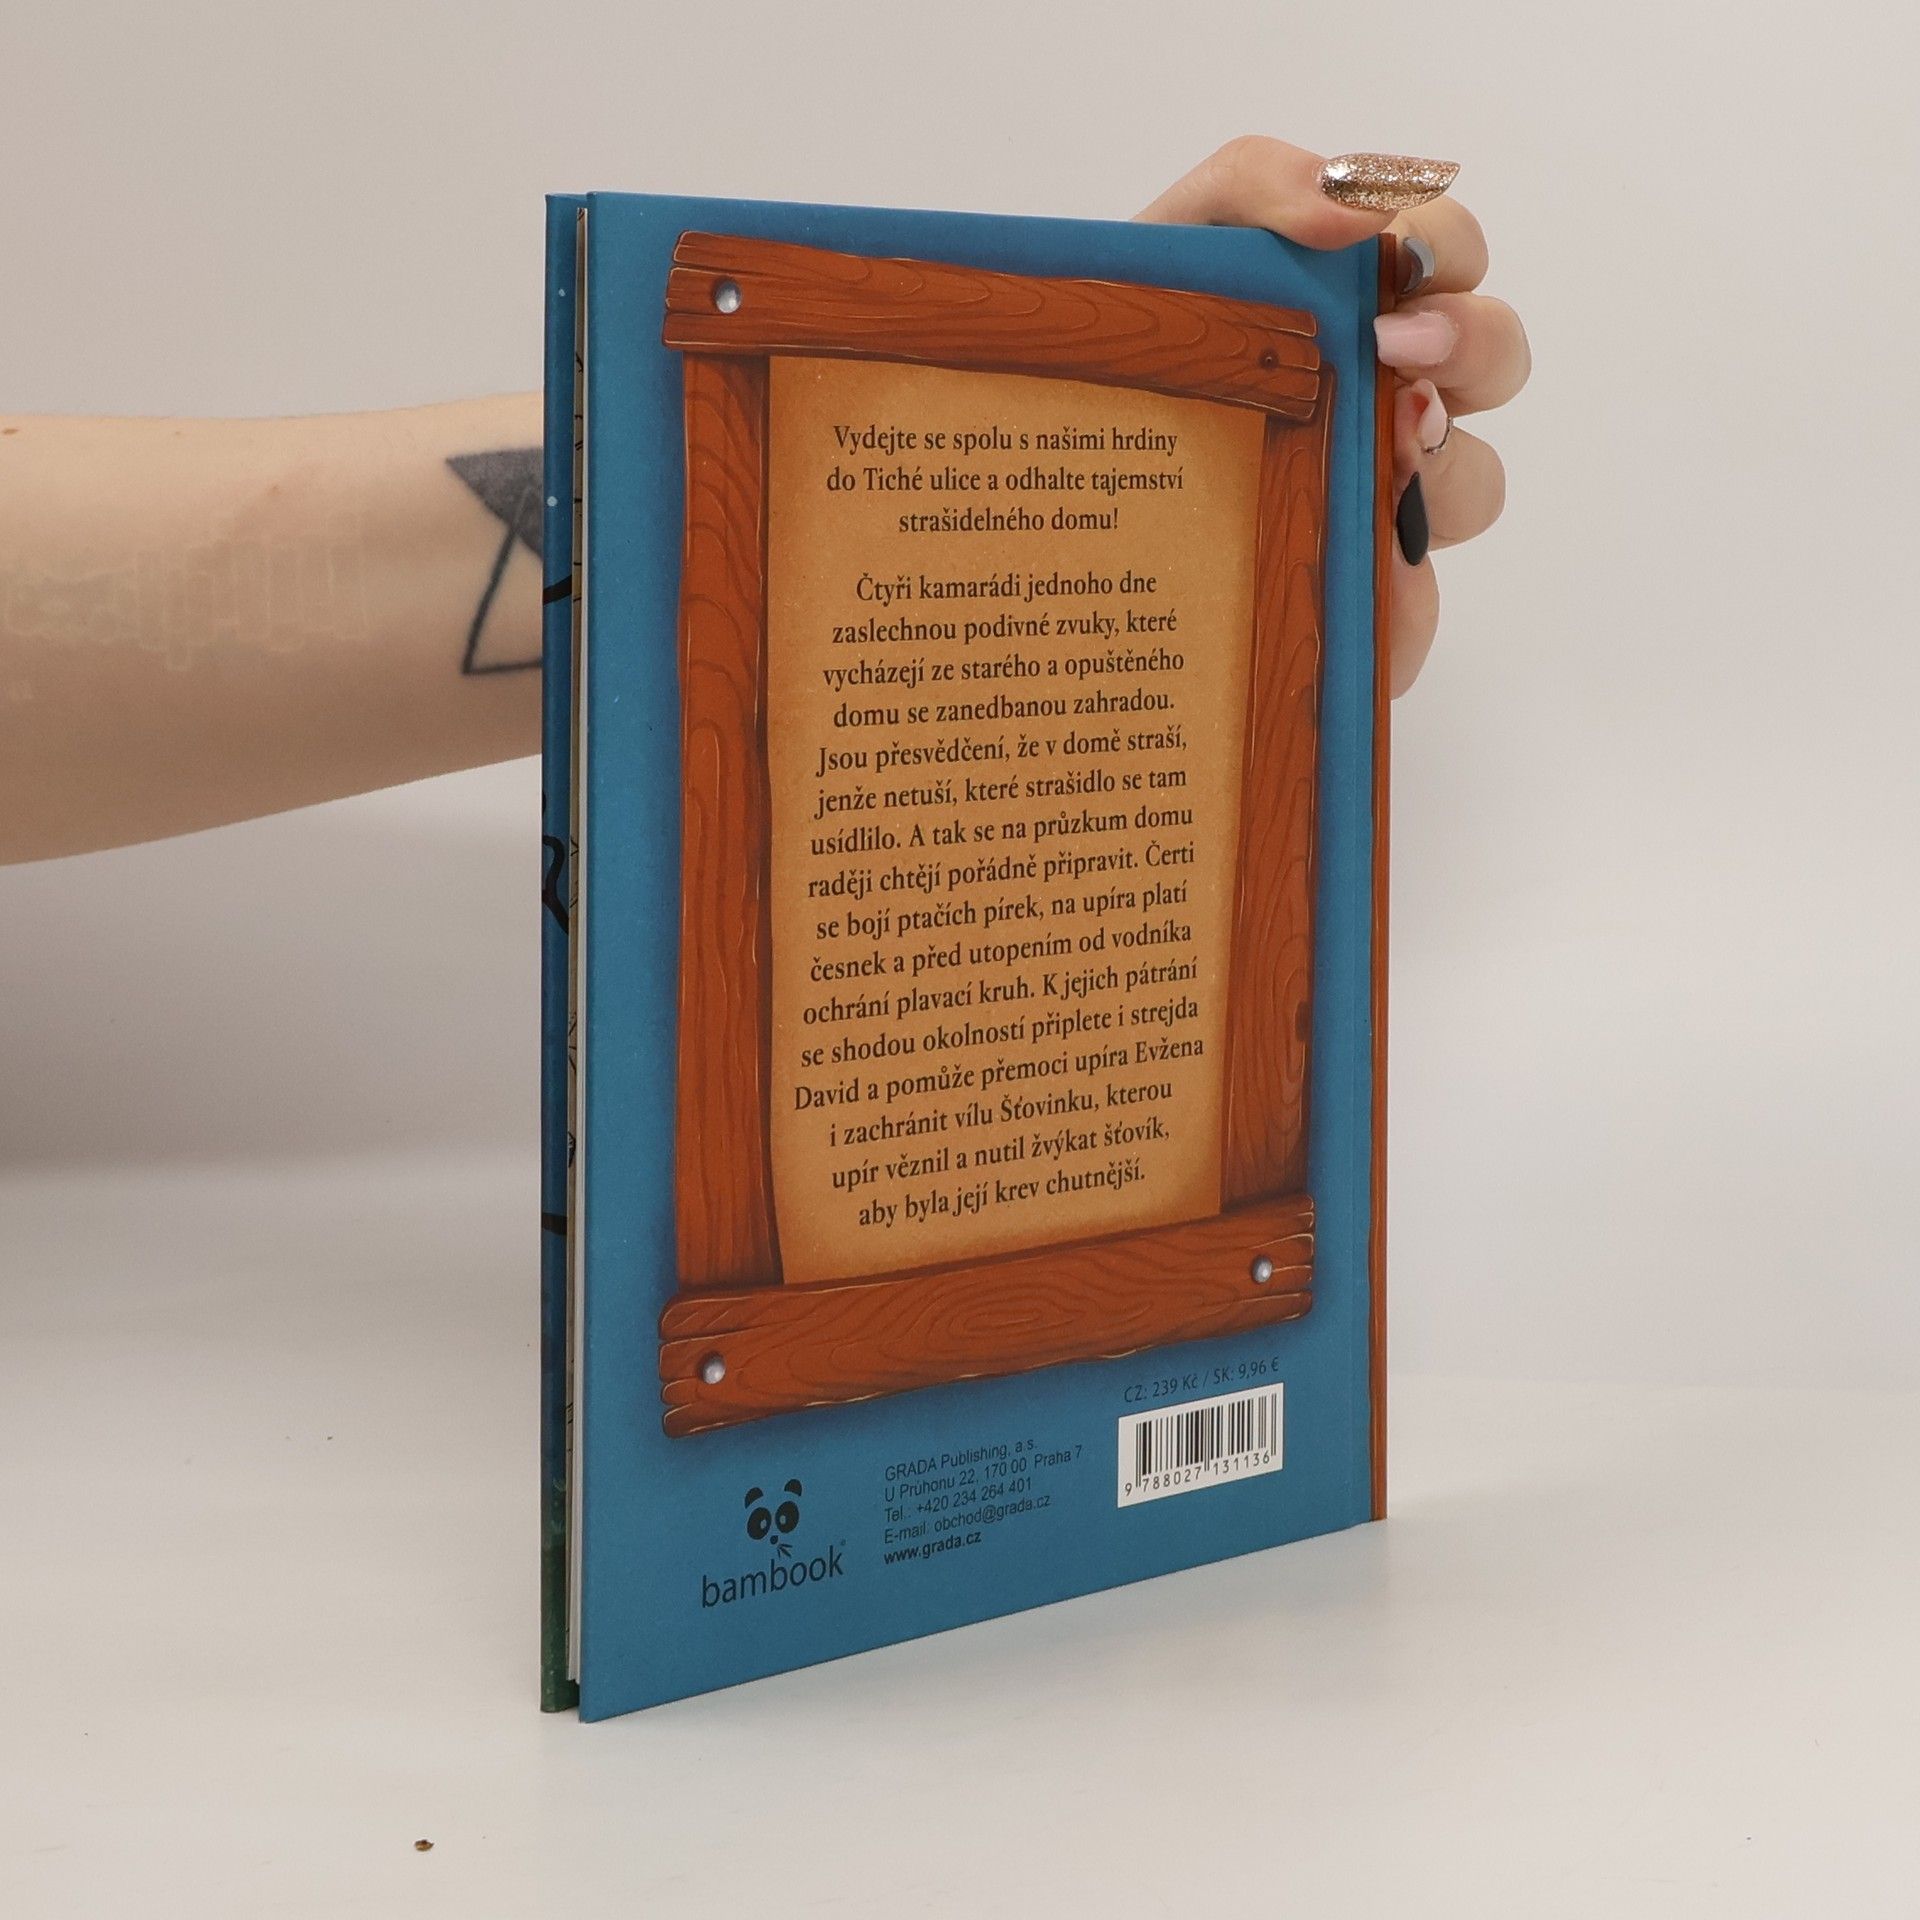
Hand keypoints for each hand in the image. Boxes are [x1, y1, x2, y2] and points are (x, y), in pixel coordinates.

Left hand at [1138, 136, 1527, 694]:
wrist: (1047, 470)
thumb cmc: (1124, 359)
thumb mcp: (1166, 250)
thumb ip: (1252, 187)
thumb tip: (1350, 205)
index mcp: (1359, 307)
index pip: (1448, 253)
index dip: (1447, 248)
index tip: (1394, 265)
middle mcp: (1388, 395)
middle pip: (1494, 363)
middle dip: (1470, 347)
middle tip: (1394, 359)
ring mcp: (1382, 499)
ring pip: (1474, 486)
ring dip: (1444, 473)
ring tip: (1377, 472)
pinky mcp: (1356, 602)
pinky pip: (1416, 617)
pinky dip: (1404, 609)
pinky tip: (1362, 596)